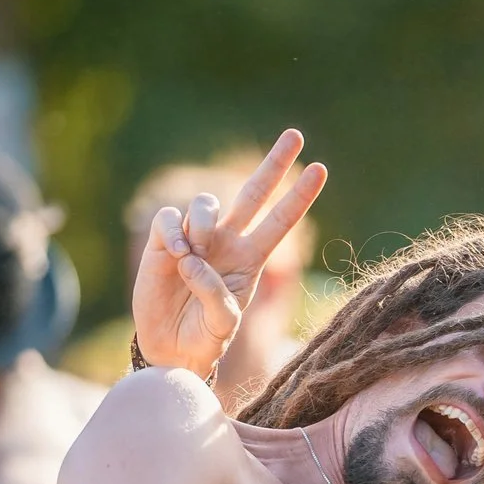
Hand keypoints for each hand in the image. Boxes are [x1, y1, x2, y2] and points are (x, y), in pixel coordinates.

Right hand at [134, 129, 326, 379]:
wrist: (170, 349)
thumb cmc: (204, 337)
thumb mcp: (221, 325)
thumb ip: (215, 296)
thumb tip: (192, 258)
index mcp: (251, 259)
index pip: (281, 221)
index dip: (299, 196)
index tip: (320, 169)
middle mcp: (228, 242)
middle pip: (253, 193)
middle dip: (274, 164)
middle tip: (296, 134)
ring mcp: (196, 239)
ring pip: (206, 203)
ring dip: (201, 222)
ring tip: (193, 253)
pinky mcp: (162, 241)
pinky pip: (169, 219)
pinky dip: (171, 231)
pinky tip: (172, 252)